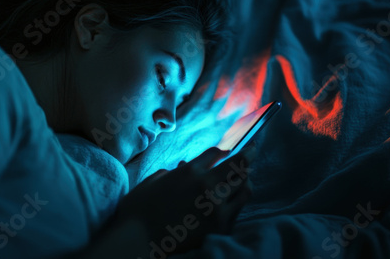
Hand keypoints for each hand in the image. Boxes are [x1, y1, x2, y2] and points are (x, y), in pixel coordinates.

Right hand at [113, 145, 255, 256]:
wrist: (137, 240)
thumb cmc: (140, 208)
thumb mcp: (155, 179)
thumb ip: (174, 170)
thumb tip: (183, 166)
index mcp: (190, 171)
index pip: (218, 153)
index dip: (226, 149)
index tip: (231, 149)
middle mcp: (208, 186)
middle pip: (239, 166)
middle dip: (248, 155)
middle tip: (252, 151)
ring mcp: (217, 208)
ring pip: (244, 186)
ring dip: (246, 178)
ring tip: (246, 175)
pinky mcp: (221, 227)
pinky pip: (239, 208)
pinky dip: (240, 198)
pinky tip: (238, 195)